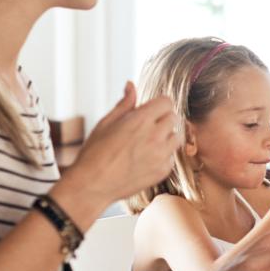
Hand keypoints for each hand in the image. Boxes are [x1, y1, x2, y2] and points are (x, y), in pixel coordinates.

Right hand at [68, 82, 178, 206]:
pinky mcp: (162, 171)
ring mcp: (160, 155)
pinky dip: (163, 156)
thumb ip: (125, 104)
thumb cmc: (95, 152)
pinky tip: (145, 158)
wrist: (92, 185)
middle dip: (163, 119)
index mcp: (140, 120)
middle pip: (174, 118)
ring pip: (177, 137)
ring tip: (147, 143)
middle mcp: (154, 136)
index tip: (150, 110)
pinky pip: (172, 157)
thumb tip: (131, 85)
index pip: (167, 102)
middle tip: (147, 127)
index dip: (158, 104)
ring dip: (166, 137)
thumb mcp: (106, 122)